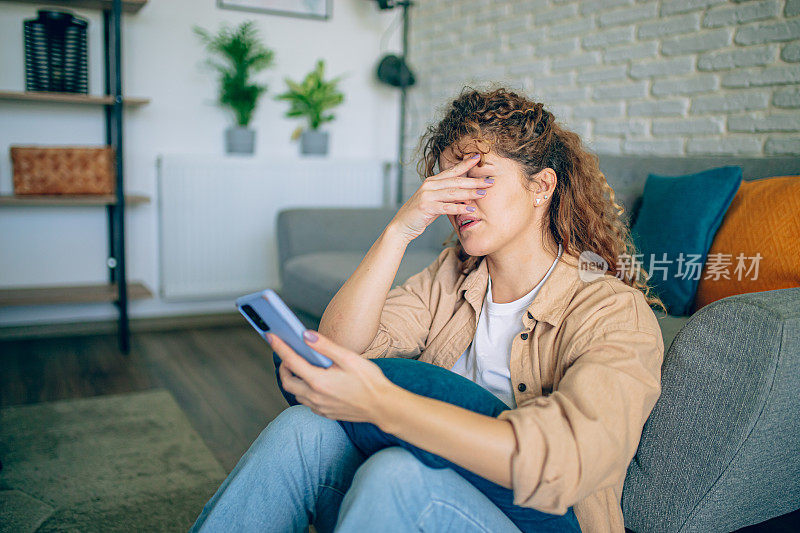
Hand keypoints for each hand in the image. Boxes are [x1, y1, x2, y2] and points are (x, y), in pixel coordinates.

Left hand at [267, 329, 397, 422]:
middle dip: (284, 367)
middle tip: (288, 354)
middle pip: (287, 382)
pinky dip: (304, 390)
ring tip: (300, 367)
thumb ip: (325, 346)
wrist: (383, 407)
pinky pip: (307, 401)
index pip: (291, 361)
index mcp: (319, 381)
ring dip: (294, 380)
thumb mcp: (349, 358)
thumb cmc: (369, 381)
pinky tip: (315, 382)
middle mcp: (315, 397)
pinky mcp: (326, 413)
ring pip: (296, 393)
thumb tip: (305, 335)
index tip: (270, 336)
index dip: (279, 347)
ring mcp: (320, 407)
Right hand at [389, 152, 494, 242]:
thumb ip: (446, 195)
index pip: (452, 170)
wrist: (401, 225)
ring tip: (484, 193)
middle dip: (474, 181)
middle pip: (456, 181)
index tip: (479, 157)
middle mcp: (429, 185)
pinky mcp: (426, 207)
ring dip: (470, 193)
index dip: (466, 163)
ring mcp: (427, 195)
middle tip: (490, 180)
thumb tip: (465, 194)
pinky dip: (459, 208)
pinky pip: (446, 207)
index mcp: (432, 181)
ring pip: (453, 193)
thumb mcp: (433, 200)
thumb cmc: (419, 214)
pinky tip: (471, 209)